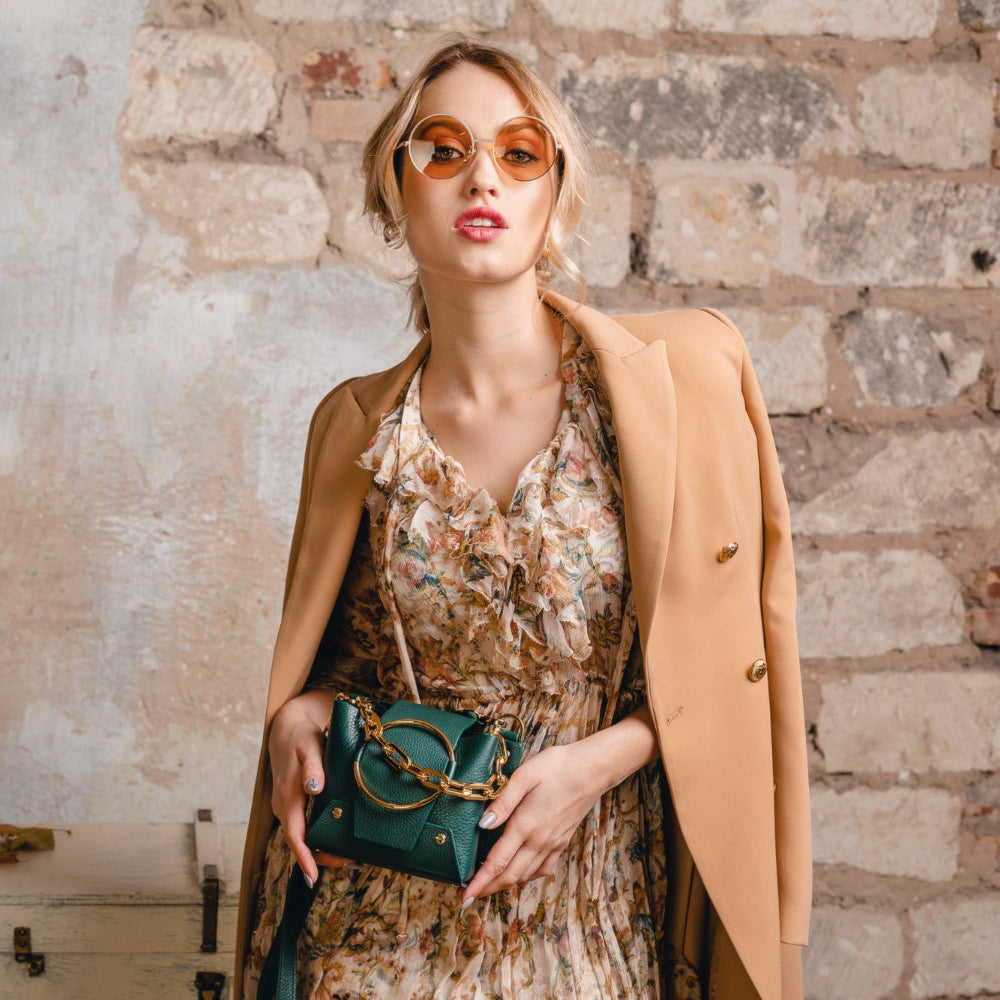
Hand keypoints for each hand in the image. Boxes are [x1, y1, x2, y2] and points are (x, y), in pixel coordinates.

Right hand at [268, 690, 352, 885]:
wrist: (287, 729)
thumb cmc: (301, 738)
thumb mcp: (309, 747)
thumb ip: (312, 767)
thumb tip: (314, 788)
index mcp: (287, 798)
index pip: (294, 836)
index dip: (304, 858)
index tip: (313, 878)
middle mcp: (283, 807)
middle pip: (300, 842)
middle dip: (322, 858)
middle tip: (352, 862)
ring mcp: (286, 807)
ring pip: (302, 836)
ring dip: (321, 850)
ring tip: (350, 856)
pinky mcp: (292, 804)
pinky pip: (303, 827)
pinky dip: (318, 837)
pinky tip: (336, 839)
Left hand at [459, 740, 607, 904]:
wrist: (593, 769)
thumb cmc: (558, 766)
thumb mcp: (525, 775)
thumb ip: (502, 802)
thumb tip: (482, 824)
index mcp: (526, 825)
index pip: (497, 862)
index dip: (479, 882)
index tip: (465, 897)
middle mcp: (539, 840)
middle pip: (509, 875)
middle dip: (487, 888)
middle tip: (469, 896)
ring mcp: (553, 843)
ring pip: (525, 875)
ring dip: (505, 884)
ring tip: (488, 886)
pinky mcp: (562, 841)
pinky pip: (543, 868)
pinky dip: (528, 876)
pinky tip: (520, 872)